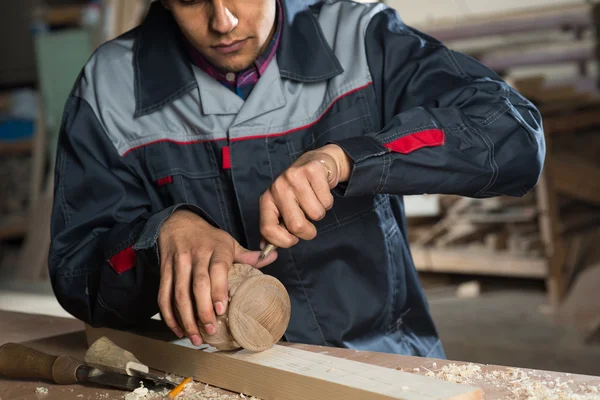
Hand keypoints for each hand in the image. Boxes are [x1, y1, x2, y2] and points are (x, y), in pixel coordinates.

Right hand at [157, 209, 276, 344]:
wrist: (178, 222)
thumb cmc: (208, 238)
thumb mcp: (229, 242)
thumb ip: (248, 255)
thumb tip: (272, 257)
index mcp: (216, 249)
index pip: (217, 269)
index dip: (218, 290)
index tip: (221, 310)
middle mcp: (196, 255)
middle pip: (197, 285)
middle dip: (203, 310)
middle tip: (211, 329)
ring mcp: (179, 263)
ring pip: (179, 293)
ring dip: (186, 318)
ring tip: (195, 336)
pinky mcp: (164, 270)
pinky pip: (163, 295)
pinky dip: (168, 315)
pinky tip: (178, 329)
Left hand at [259, 144, 351, 248]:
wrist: (315, 163)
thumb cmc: (298, 191)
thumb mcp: (282, 208)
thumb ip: (274, 228)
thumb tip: (264, 249)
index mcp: (267, 199)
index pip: (267, 229)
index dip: (283, 241)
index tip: (293, 240)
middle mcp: (278, 187)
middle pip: (297, 226)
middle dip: (308, 231)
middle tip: (309, 222)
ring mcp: (294, 177)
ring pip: (316, 214)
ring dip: (319, 213)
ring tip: (314, 200)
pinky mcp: (313, 171)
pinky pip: (326, 201)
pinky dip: (327, 201)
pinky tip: (320, 191)